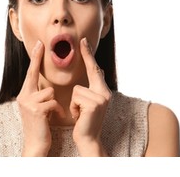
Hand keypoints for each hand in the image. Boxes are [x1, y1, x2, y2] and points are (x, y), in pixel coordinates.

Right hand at [16, 41, 64, 156]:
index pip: (30, 73)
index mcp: (24, 94)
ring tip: (50, 114)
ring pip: (49, 91)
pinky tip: (52, 119)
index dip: (34, 58)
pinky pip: (53, 102)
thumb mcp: (39, 108)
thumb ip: (41, 96)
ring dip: (54, 102)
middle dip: (37, 58)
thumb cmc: (40, 126)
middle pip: (34, 74)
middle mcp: (23, 96)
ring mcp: (28, 103)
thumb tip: (49, 88)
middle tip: (41, 42)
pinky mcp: (35, 110)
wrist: (35, 144)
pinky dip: (56, 110)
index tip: (38, 44)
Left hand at [70, 38, 110, 155]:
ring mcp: (101, 99)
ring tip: (80, 112)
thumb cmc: (84, 120)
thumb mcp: (88, 102)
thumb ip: (92, 87)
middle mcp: (105, 93)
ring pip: (77, 89)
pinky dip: (74, 108)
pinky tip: (79, 116)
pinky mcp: (94, 105)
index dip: (89, 55)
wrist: (87, 139)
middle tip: (83, 39)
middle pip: (90, 72)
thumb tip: (99, 70)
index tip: (84, 41)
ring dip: (74, 102)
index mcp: (103, 91)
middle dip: (87, 56)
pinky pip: (76, 97)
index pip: (95, 69)